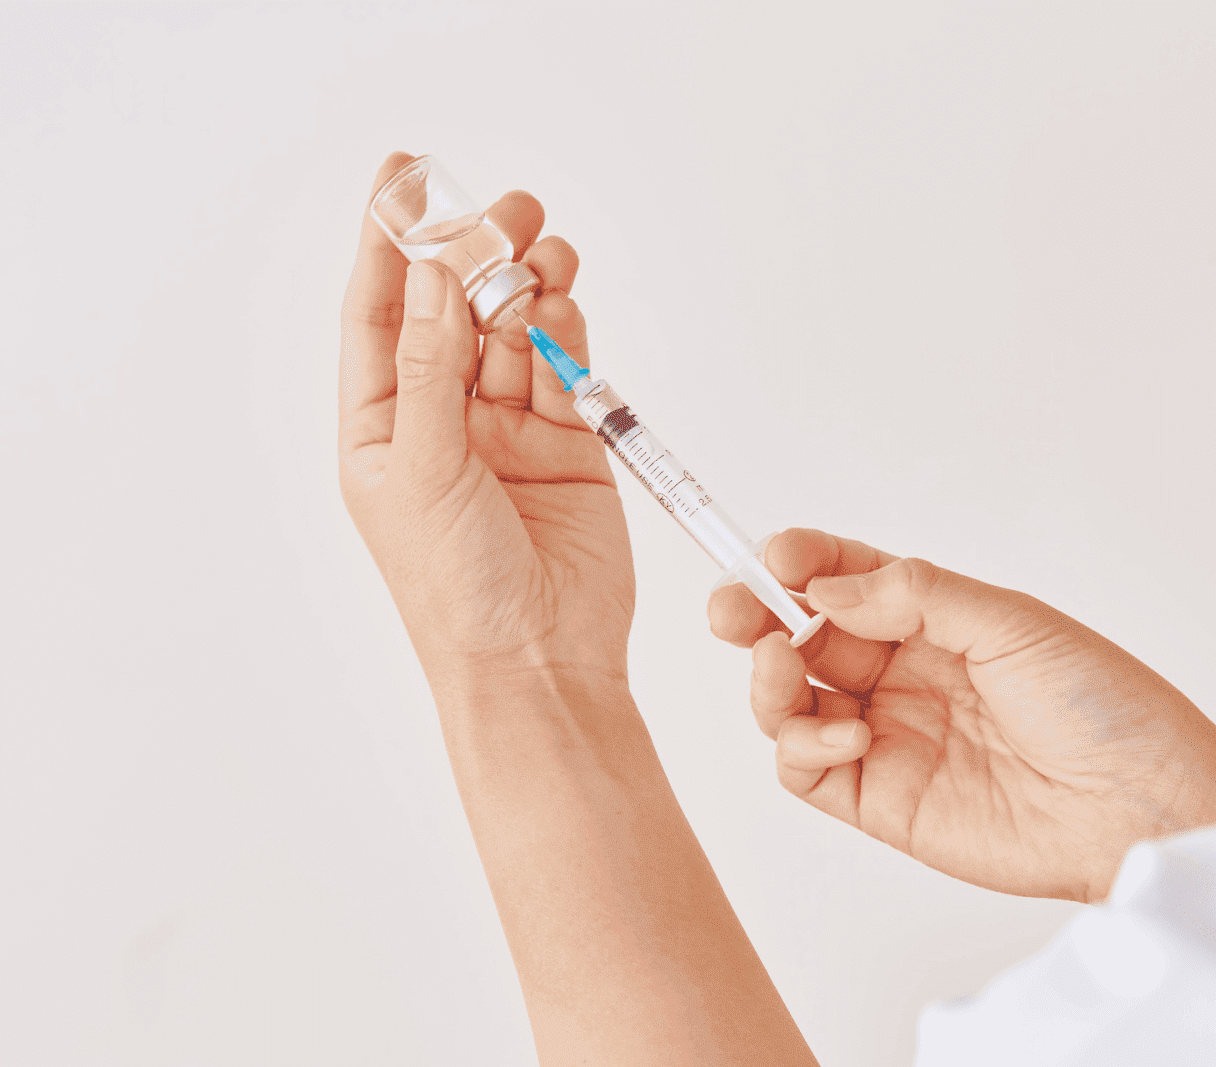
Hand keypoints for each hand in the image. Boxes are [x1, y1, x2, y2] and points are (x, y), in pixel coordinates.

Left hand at [339, 152, 633, 694]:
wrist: (539, 662)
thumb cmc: (456, 590)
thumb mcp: (422, 470)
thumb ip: (433, 369)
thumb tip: (436, 279)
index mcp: (383, 429)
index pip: (380, 317)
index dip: (388, 246)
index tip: (401, 177)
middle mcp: (443, 424)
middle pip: (456, 313)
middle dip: (476, 257)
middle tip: (506, 213)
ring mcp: (509, 433)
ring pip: (516, 333)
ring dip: (528, 288)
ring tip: (547, 253)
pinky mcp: (571, 446)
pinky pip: (566, 370)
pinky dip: (567, 332)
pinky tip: (566, 303)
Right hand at [709, 529, 1215, 901]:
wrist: (1141, 805)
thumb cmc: (1103, 707)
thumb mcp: (1010, 621)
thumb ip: (913, 596)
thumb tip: (825, 586)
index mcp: (936, 621)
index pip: (846, 580)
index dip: (803, 562)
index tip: (776, 553)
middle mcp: (903, 675)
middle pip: (801, 637)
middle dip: (757, 615)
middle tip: (733, 609)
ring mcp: (888, 738)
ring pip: (790, 703)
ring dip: (769, 680)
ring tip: (783, 664)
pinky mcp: (882, 801)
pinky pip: (808, 768)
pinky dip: (804, 743)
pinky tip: (846, 730)